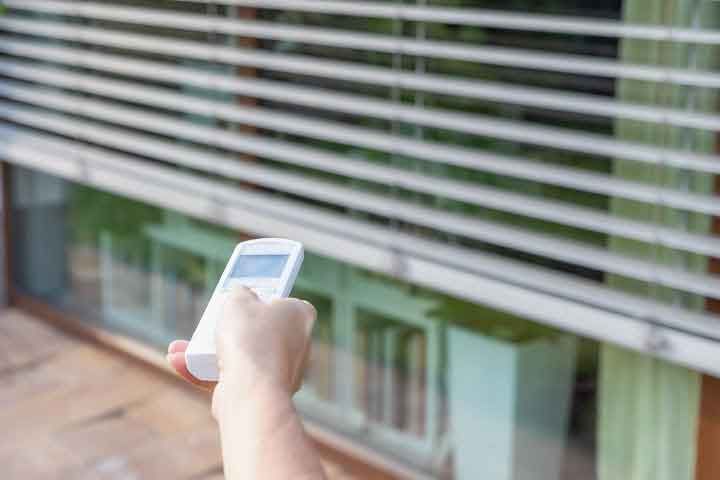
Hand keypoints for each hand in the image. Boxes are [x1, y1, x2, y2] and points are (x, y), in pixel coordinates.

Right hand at [166, 287, 315, 397]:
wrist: (252, 390)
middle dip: (226, 328)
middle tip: (208, 322)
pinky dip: (206, 372)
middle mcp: (297, 346)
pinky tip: (180, 363)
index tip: (242, 298)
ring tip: (180, 348)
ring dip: (207, 352)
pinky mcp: (262, 393)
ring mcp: (281, 372)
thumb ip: (239, 292)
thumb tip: (240, 293)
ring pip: (240, 357)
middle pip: (257, 330)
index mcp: (301, 317)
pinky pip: (232, 378)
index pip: (283, 302)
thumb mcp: (239, 299)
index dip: (261, 299)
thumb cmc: (252, 340)